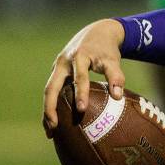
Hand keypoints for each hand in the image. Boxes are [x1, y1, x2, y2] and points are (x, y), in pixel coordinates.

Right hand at [43, 19, 126, 134]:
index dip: (81, 93)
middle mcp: (63, 63)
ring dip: (47, 110)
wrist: (95, 33)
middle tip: (55, 127)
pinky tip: (54, 123)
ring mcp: (57, 68)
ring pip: (48, 91)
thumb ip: (116, 76)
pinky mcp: (56, 73)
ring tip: (51, 132)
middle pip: (51, 87)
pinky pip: (51, 91)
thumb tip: (117, 97)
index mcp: (79, 57)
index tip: (82, 110)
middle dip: (51, 107)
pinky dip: (51, 106)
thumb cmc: (106, 50)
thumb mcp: (113, 59)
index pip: (79, 77)